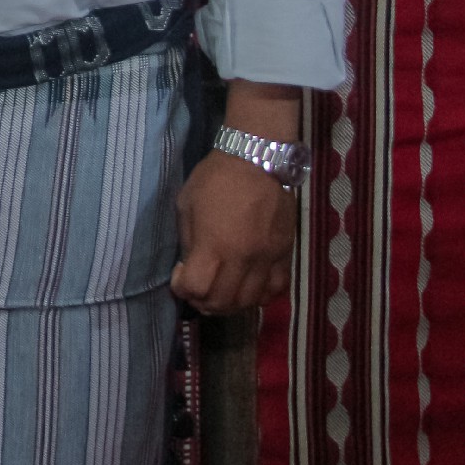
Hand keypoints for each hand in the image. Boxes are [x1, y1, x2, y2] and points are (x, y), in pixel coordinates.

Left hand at [172, 148, 295, 313]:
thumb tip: (191, 266)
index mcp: (214, 245)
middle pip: (223, 302)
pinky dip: (260, 296)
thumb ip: (190, 241)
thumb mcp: (187, 206)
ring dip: (231, 304)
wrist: (256, 161)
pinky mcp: (285, 254)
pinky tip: (248, 289)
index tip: (180, 277)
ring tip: (220, 293)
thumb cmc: (214, 180)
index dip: (182, 289)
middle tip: (197, 291)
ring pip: (251, 301)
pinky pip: (276, 289)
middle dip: (203, 302)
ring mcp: (267, 258)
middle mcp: (243, 258)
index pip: (197, 289)